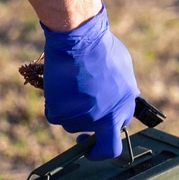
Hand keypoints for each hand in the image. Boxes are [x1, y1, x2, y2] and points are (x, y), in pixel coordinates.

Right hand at [42, 6, 138, 159]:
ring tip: (70, 83)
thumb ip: (122, 93)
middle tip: (78, 122)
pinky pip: (55, 115)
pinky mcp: (60, 113)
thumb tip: (120, 100)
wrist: (79, 37)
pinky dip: (54, 103)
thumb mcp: (124, 71)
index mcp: (122, 109)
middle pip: (92, 133)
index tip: (95, 139)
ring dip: (70, 109)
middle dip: (86, 131)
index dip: (103, 138)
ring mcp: (82, 117)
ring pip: (71, 124)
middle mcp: (104, 118)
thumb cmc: (101, 47)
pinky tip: (58, 84)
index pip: (114, 142)